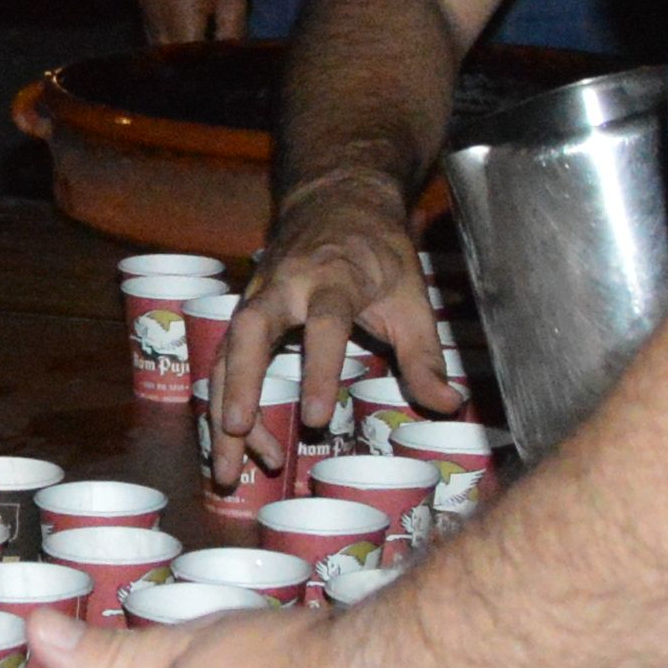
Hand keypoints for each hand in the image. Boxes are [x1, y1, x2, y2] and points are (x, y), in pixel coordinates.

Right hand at [217, 172, 453, 483]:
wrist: (335, 200)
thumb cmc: (379, 252)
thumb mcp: (412, 298)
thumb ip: (424, 356)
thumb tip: (447, 406)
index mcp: (334, 276)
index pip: (324, 323)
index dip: (319, 370)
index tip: (317, 418)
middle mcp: (285, 284)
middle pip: (250, 331)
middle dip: (240, 384)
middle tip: (238, 433)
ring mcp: (256, 296)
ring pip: (225, 350)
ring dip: (220, 408)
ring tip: (227, 467)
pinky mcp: (242, 311)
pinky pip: (223, 358)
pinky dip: (222, 403)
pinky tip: (231, 446)